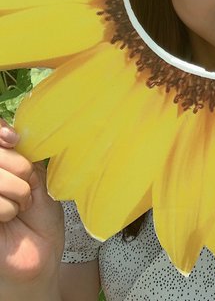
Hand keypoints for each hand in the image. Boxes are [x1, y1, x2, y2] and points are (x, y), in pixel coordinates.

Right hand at [0, 120, 63, 286]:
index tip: (13, 139)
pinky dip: (7, 208)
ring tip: (21, 206)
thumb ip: (25, 157)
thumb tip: (15, 136)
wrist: (40, 253)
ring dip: (16, 192)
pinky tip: (10, 219)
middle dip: (18, 168)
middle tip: (27, 187)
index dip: (0, 132)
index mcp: (3, 162)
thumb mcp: (38, 178)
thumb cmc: (41, 216)